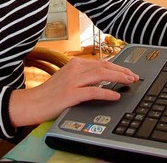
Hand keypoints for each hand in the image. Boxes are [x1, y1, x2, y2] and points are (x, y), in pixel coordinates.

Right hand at [9, 57, 138, 126]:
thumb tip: (103, 77)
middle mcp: (75, 69)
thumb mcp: (68, 79)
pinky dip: (106, 93)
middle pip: (104, 66)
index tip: (128, 72)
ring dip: (118, 78)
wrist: (32, 103)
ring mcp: (72, 81)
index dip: (117, 67)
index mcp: (75, 64)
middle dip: (121, 71)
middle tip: (134, 76)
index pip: (101, 62)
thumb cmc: (50, 94)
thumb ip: (83, 76)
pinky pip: (92, 91)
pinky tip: (115, 95)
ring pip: (101, 75)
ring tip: (129, 82)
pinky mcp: (71, 94)